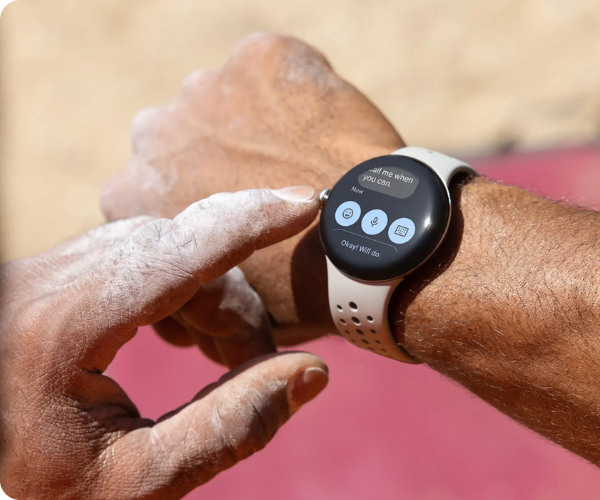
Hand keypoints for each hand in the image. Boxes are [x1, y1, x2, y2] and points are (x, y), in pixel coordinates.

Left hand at [0, 187, 328, 498]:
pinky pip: (120, 259)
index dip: (251, 222)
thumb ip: (232, 425)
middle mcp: (35, 287)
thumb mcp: (141, 481)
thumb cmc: (40, 498)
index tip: (304, 203)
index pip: (179, 252)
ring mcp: (27, 280)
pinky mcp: (31, 285)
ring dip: (204, 293)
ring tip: (224, 359)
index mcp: (60, 332)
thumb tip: (310, 373)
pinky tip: (179, 333)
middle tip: (258, 363)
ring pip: (150, 249)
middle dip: (232, 298)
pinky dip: (169, 287)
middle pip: (172, 251)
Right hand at [101, 33, 404, 344]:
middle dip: (217, 155)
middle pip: (183, 136)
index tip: (234, 208)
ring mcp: (205, 89)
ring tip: (305, 156)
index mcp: (129, 197)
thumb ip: (194, 280)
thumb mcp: (223, 309)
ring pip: (228, 99)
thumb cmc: (301, 294)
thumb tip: (196, 304)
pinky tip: (328, 127)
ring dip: (255, 122)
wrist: (367, 245)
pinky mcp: (259, 57)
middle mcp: (152, 134)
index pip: (155, 185)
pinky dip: (301, 89)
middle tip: (271, 184)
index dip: (198, 196)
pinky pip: (276, 67)